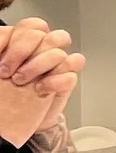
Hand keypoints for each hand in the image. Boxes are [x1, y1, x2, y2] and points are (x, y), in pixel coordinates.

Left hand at [0, 20, 80, 149]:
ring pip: (60, 52)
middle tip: (9, 71)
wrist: (7, 126)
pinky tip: (39, 89)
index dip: (17, 39)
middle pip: (48, 34)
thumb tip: (3, 35)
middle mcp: (41, 53)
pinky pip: (71, 73)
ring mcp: (55, 68)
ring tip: (21, 81)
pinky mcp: (64, 84)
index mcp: (24, 45)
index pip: (31, 26)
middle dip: (25, 51)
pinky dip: (56, 80)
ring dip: (38, 65)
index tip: (0, 59)